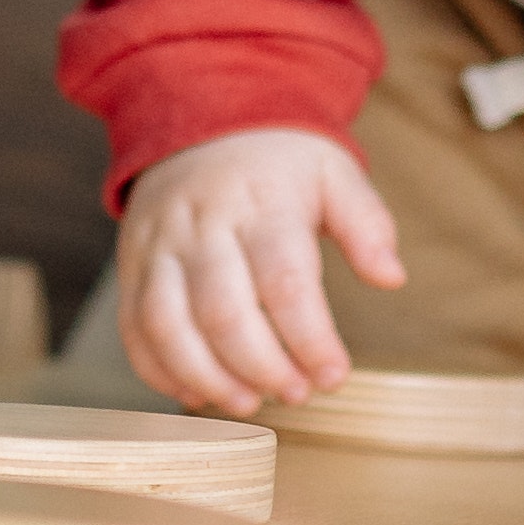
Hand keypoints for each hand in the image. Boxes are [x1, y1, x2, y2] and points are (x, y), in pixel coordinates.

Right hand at [117, 128, 403, 413]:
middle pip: (223, 311)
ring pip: (168, 324)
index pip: (284, 282)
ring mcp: (158, 247)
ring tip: (247, 403)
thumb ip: (366, 223)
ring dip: (207, 377)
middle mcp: (203, 226)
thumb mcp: (334, 171)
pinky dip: (159, 370)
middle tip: (296, 394)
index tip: (334, 376)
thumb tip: (392, 277)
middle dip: (261, 367)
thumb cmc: (278, 162)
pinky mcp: (131, 266)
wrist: (199, 121)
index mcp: (261, 203)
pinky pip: (133, 327)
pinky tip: (197, 393)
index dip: (309, 339)